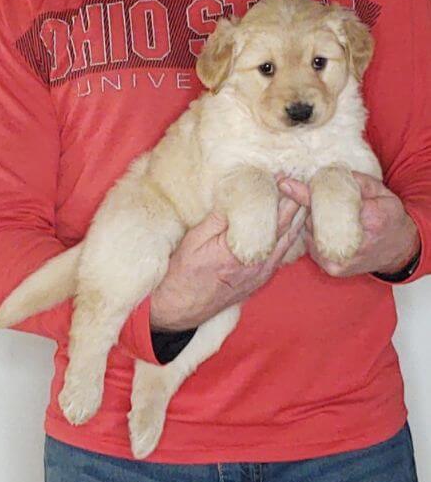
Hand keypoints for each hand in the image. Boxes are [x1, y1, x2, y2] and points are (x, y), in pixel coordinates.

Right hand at [150, 192, 304, 330]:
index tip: (284, 173)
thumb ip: (219, 218)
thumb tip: (239, 195)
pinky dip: (291, 233)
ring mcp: (262, 273)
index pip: (272, 217)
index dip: (281, 193)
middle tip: (298, 178)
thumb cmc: (182, 273)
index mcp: (241, 252)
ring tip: (301, 193)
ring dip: (297, 216)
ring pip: (290, 240)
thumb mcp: (194, 240)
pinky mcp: (261, 278)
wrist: (180, 307)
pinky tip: (294, 220)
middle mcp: (258, 264)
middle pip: (287, 227)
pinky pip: (284, 252)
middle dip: (295, 201)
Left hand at [280, 173, 419, 277]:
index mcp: (371, 218)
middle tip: (324, 203)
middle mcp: (355, 244)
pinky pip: (311, 245)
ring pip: (310, 232)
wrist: (396, 249)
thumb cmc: (386, 215)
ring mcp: (342, 259)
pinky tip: (328, 231)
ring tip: (331, 219)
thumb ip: (352, 180)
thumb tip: (321, 174)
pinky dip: (314, 235)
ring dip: (313, 222)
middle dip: (314, 207)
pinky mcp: (333, 269)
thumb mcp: (378, 190)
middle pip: (316, 218)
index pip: (331, 204)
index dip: (306, 194)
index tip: (285, 184)